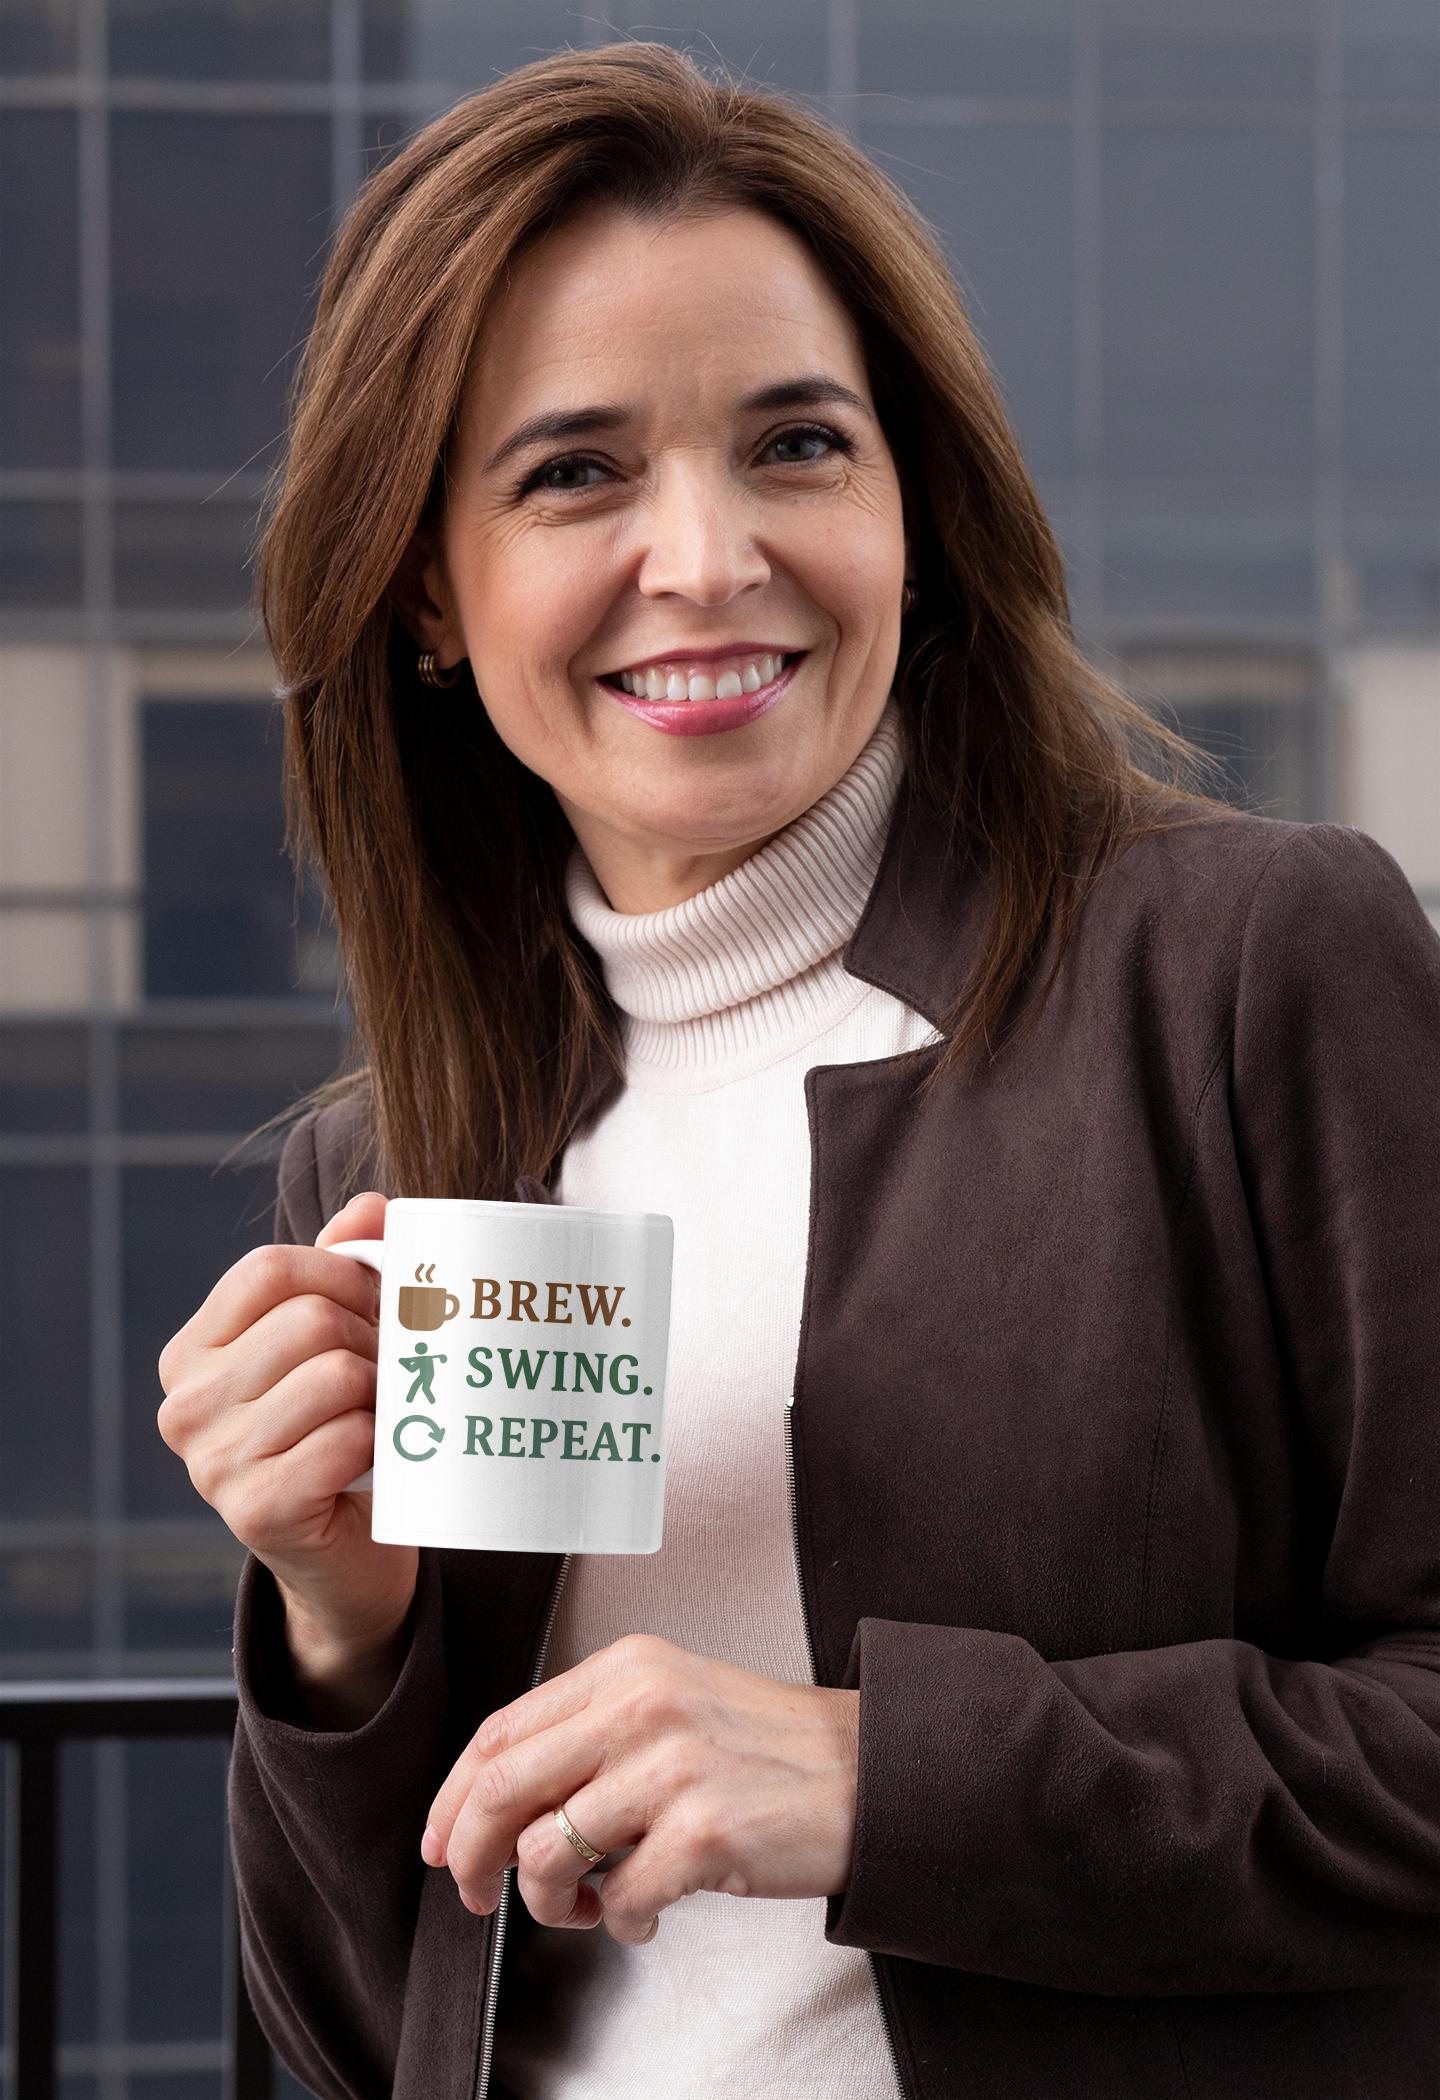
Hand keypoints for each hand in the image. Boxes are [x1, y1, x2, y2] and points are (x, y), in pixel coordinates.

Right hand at [158, 1191, 417, 1725]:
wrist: (346, 1559)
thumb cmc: (340, 1434)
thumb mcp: (337, 1343)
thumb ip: (346, 1267)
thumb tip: (371, 1205)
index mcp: (193, 1353)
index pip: (269, 1268)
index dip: (345, 1273)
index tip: (381, 1305)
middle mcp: (186, 1406)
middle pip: (311, 1319)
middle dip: (376, 1337)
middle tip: (398, 1370)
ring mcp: (212, 1464)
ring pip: (336, 1374)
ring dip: (386, 1391)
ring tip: (389, 1411)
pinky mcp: (257, 1511)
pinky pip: (348, 1436)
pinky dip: (382, 1440)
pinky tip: (381, 1458)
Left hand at [421, 1634, 859, 1943]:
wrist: (869, 1770)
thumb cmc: (767, 1747)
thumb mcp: (672, 1702)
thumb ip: (591, 1731)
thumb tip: (498, 1803)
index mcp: (627, 1667)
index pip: (502, 1731)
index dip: (453, 1797)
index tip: (440, 1841)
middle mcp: (644, 1705)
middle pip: (503, 1788)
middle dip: (471, 1856)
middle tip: (477, 1894)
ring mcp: (675, 1767)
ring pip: (549, 1853)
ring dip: (551, 1903)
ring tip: (588, 1906)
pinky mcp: (707, 1831)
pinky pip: (621, 1900)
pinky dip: (621, 1924)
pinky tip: (645, 1914)